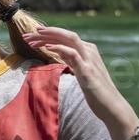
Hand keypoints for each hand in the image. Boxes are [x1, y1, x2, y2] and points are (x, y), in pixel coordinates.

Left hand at [21, 26, 138, 135]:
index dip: (47, 35)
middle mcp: (89, 51)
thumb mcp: (81, 72)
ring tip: (34, 36)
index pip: (65, 37)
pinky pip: (73, 54)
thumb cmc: (96, 92)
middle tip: (26, 35)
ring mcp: (89, 60)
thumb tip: (58, 52)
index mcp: (87, 51)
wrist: (112, 107)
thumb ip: (72, 61)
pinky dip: (60, 48)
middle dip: (45, 33)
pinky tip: (47, 47)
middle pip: (65, 35)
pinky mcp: (88, 70)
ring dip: (50, 36)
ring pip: (70, 38)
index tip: (31, 37)